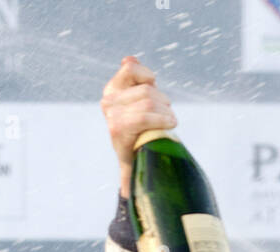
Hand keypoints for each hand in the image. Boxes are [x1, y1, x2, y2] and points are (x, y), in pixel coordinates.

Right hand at [101, 56, 176, 197]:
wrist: (137, 164)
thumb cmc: (141, 132)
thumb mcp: (139, 102)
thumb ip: (134, 79)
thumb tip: (129, 58)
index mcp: (112, 89)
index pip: (131, 68)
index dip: (149, 76)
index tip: (156, 90)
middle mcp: (108, 100)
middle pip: (146, 89)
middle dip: (163, 101)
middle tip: (168, 114)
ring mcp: (111, 114)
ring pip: (148, 102)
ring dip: (166, 113)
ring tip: (170, 121)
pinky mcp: (117, 129)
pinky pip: (144, 117)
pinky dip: (162, 120)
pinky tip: (171, 124)